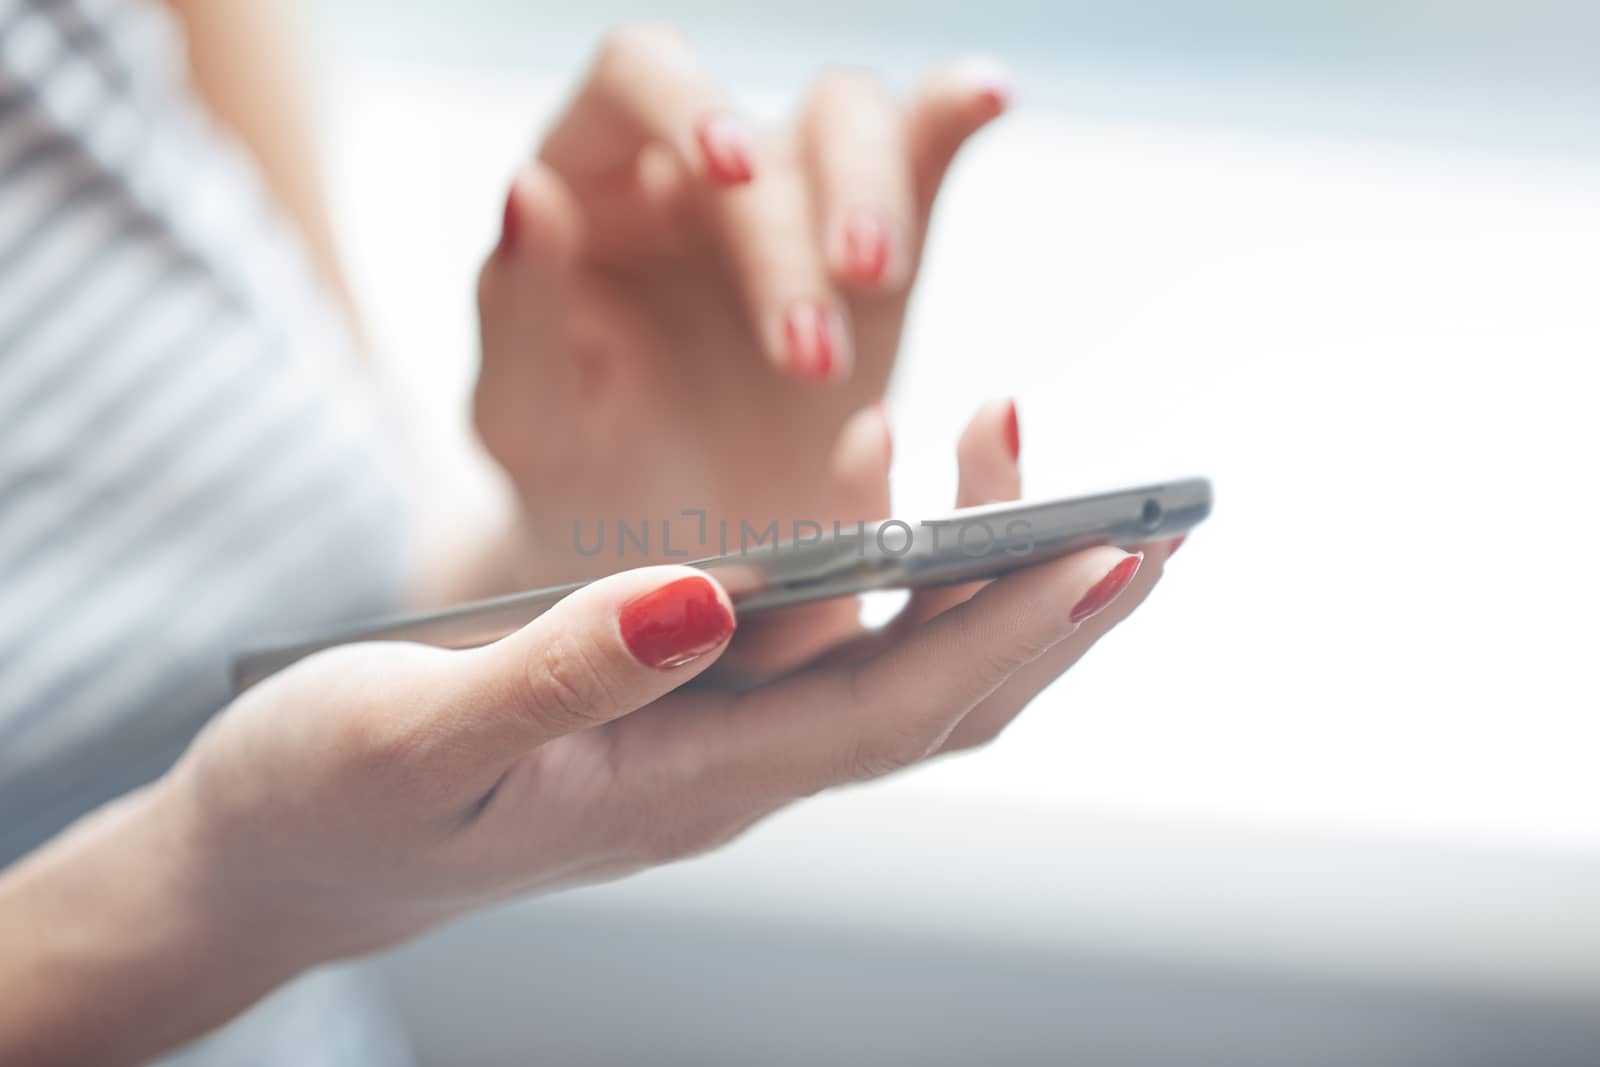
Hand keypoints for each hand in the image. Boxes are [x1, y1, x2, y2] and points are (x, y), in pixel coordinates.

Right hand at [0, 412, 1169, 1064]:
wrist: (273, 862)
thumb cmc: (325, 803)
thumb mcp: (413, 740)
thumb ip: (559, 674)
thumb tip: (706, 589)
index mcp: (683, 789)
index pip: (892, 708)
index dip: (1009, 631)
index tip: (1111, 550)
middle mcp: (725, 769)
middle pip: (927, 690)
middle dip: (1040, 603)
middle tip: (1140, 510)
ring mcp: (703, 737)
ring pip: (881, 659)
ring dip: (969, 571)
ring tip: (1015, 449)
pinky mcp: (670, 700)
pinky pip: (809, 636)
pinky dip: (868, 564)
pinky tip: (882, 486)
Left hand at [474, 25, 1010, 580]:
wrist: (672, 555)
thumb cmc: (583, 475)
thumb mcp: (528, 423)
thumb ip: (516, 312)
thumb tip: (525, 191)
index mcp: (591, 182)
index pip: (637, 76)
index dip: (686, 104)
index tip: (727, 172)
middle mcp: (694, 173)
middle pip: (767, 132)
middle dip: (793, 239)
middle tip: (809, 359)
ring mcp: (789, 201)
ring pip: (853, 126)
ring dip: (878, 200)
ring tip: (873, 293)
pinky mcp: (866, 245)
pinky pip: (921, 149)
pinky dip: (956, 115)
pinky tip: (989, 101)